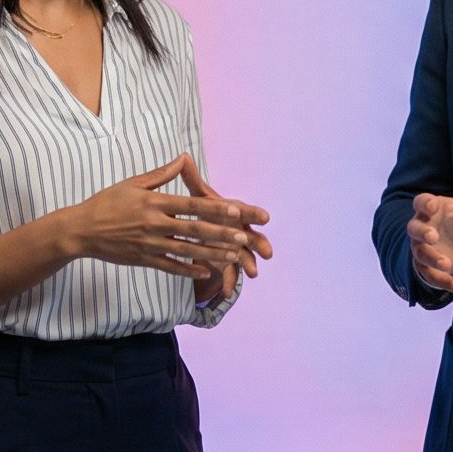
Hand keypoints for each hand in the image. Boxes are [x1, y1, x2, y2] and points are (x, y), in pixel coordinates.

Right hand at [64, 154, 270, 284]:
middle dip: (221, 234)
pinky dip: (189, 270)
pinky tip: (206, 272)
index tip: (236, 210)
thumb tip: (183, 158)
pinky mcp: (143, 259)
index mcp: (154, 202)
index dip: (215, 209)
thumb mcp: (133, 183)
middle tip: (243, 237)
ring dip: (212, 253)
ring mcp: (149, 244)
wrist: (81, 230)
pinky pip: (170, 266)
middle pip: (194, 229)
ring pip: (187, 250)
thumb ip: (161, 174)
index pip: (191, 205)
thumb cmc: (107, 202)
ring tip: (233, 256)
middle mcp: (154, 224)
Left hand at [185, 159, 272, 306]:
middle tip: (268, 252)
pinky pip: (229, 275)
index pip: (244, 211)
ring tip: (254, 274)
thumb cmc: (204, 211)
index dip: (254, 215)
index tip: (265, 217)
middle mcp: (238, 230)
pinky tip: (226, 293)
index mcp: (232, 213)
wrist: (205, 232)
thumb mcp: (197, 197)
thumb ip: (192, 180)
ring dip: (249, 265)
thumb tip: (184, 158)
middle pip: (251, 236)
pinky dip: (229, 283)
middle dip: (259, 244)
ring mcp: (234, 248)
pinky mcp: (227, 263)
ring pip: (244, 257)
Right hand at [406, 169, 452, 294]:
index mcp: (429, 209)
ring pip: (420, 255)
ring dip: (432, 260)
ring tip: (447, 264)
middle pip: (413, 229)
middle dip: (421, 233)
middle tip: (432, 237)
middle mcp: (421, 228)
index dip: (425, 204)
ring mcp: (421, 249)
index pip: (420, 202)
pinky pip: (431, 276)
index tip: (434, 205)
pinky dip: (444, 282)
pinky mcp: (427, 268)